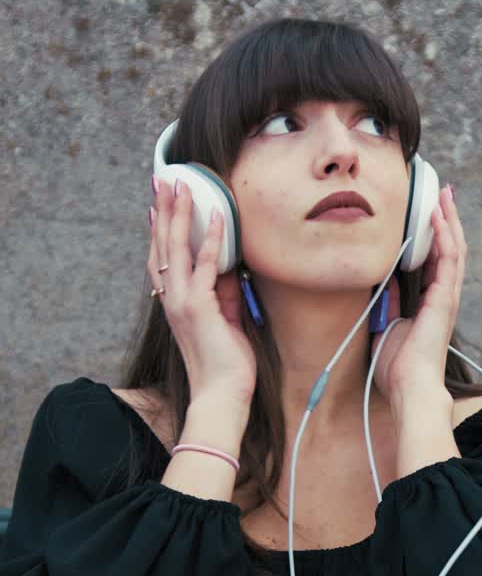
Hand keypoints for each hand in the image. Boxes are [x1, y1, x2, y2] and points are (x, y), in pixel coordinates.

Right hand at [148, 178, 257, 404]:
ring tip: (181, 185)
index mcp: (174, 304)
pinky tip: (217, 216)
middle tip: (163, 180)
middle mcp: (172, 300)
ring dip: (180, 213)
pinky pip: (206, 265)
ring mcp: (182, 302)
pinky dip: (211, 239)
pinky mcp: (200, 306)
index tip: (156, 206)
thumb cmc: (225, 365)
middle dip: (163, 210)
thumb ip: (225, 293)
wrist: (222, 395)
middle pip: (162, 245)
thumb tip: (231, 267)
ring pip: (177, 248)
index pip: (160, 259)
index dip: (157, 231)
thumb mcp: (226, 320)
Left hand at [370, 184, 466, 404]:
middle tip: (442, 194)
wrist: (409, 387)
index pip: (435, 261)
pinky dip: (444, 235)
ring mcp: (447, 298)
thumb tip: (384, 280)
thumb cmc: (397, 367)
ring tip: (445, 195)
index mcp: (430, 304)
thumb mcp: (385, 326)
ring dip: (449, 220)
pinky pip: (449, 260)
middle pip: (450, 249)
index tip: (428, 214)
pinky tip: (439, 216)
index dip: (434, 236)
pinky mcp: (446, 299)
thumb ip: (388, 302)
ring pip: (454, 249)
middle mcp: (443, 297)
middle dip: (447, 220)